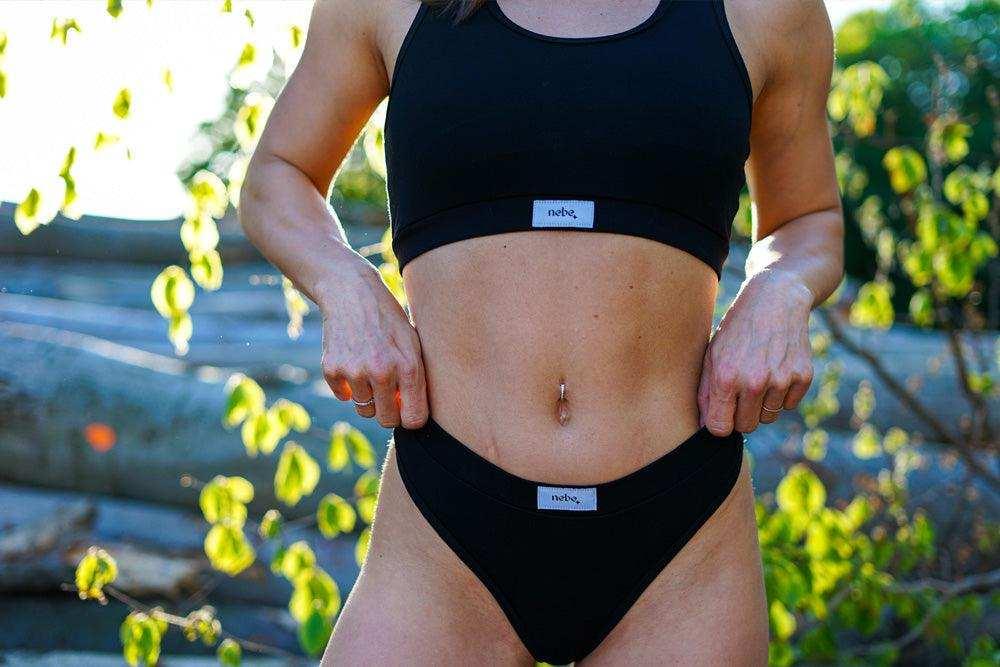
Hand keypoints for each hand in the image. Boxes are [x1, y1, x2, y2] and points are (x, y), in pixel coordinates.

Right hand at [318, 262, 428, 428]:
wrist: (351, 292)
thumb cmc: (388, 320)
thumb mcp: (412, 343)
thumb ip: (415, 379)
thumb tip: (410, 415)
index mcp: (408, 367)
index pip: (413, 419)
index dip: (411, 418)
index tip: (406, 410)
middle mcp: (382, 372)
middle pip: (386, 420)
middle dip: (388, 411)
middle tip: (387, 394)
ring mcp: (355, 371)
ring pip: (364, 409)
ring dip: (368, 397)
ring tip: (370, 371)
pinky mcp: (332, 369)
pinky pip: (343, 396)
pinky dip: (347, 386)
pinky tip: (352, 362)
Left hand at [697, 270, 814, 435]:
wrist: (775, 299)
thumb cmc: (737, 329)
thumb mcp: (712, 354)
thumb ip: (706, 392)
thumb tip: (704, 426)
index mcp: (725, 376)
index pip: (720, 428)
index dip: (720, 423)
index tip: (722, 413)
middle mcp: (754, 381)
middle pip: (746, 427)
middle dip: (741, 414)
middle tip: (740, 390)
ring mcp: (781, 379)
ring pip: (768, 418)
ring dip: (762, 404)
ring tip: (758, 374)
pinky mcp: (803, 376)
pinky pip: (788, 405)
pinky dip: (782, 394)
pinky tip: (776, 368)